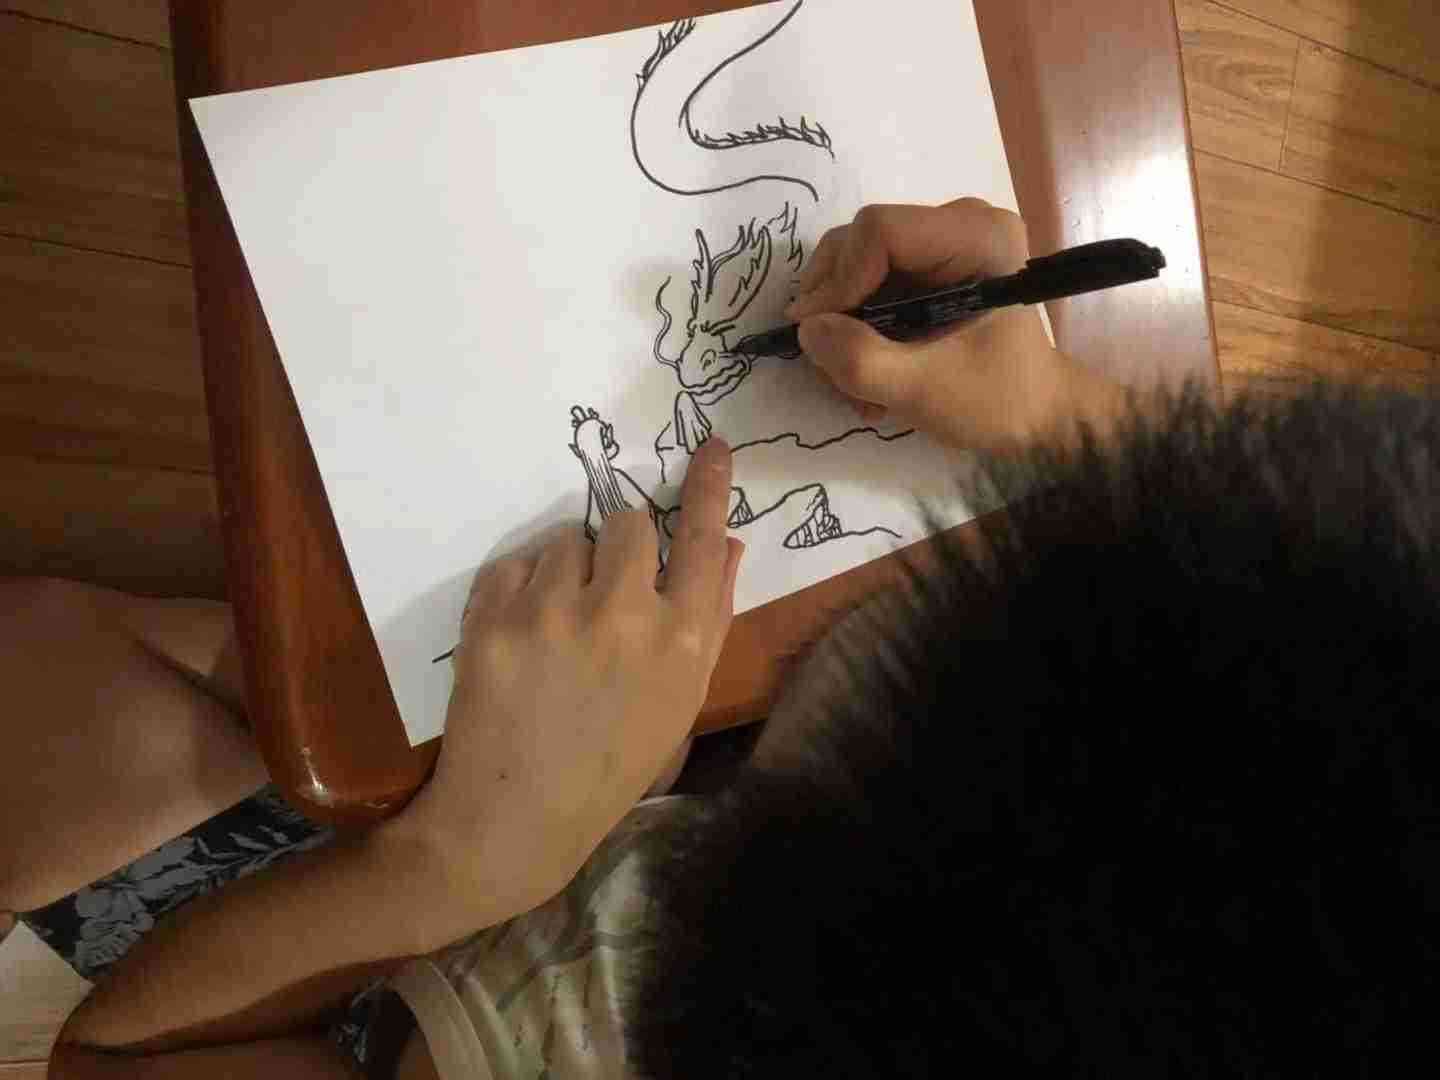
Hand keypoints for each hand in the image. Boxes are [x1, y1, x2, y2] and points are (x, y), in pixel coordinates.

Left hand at [395, 438, 743, 931]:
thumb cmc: (611, 765)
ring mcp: (552, 614)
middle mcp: (622, 617)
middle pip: (631, 523)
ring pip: (570, 539)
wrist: (514, 818)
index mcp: (680, 645)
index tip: (709, 446)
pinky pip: (517, 562)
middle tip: (607, 593)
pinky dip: (521, 588)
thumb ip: (708, 620)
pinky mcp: (492, 618)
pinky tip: (523, 638)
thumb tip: (726, 542)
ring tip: (559, 629)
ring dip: (569, 569)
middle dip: (622, 547)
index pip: (703, 540)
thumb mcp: (679, 703)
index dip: (708, 487)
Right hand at [786, 198, 1125, 452]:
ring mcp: (940, 246)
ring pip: (853, 265)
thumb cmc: (996, 401)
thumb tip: (808, 330)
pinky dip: (855, 329)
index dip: (839, 280)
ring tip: (853, 380)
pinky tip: (867, 371)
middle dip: (835, 305)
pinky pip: (865, 284)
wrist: (1034, 418)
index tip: (821, 335)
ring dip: (841, 326)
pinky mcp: (925, 270)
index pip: (880, 231)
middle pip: (859, 242)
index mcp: (977, 236)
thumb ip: (863, 360)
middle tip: (830, 363)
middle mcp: (957, 225)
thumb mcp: (925, 390)